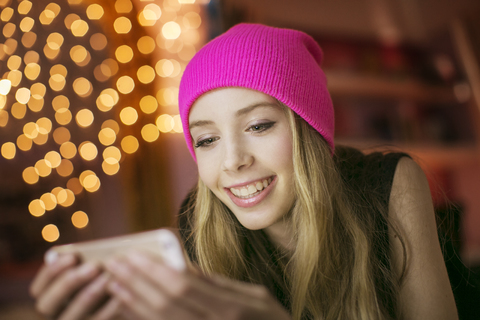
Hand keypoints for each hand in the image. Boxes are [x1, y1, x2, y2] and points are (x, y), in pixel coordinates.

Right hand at [30, 254, 121, 319]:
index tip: (72, 256)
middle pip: (49, 303)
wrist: (119, 309)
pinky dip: (110, 308)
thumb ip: (81, 265)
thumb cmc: (101, 280)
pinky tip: (121, 294)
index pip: (38, 288)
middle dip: (70, 282)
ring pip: (75, 313)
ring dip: (92, 293)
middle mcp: (53, 316)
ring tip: (109, 276)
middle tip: (94, 266)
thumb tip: (81, 254)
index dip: (52, 271)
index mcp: (47, 299)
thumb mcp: (89, 274)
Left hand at [104, 251, 291, 319]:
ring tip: (114, 283)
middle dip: (136, 282)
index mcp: (231, 310)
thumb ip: (220, 284)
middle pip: (165, 303)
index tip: (133, 254)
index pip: (183, 286)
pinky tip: (127, 307)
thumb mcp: (257, 297)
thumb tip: (184, 266)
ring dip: (132, 302)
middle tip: (114, 264)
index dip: (154, 270)